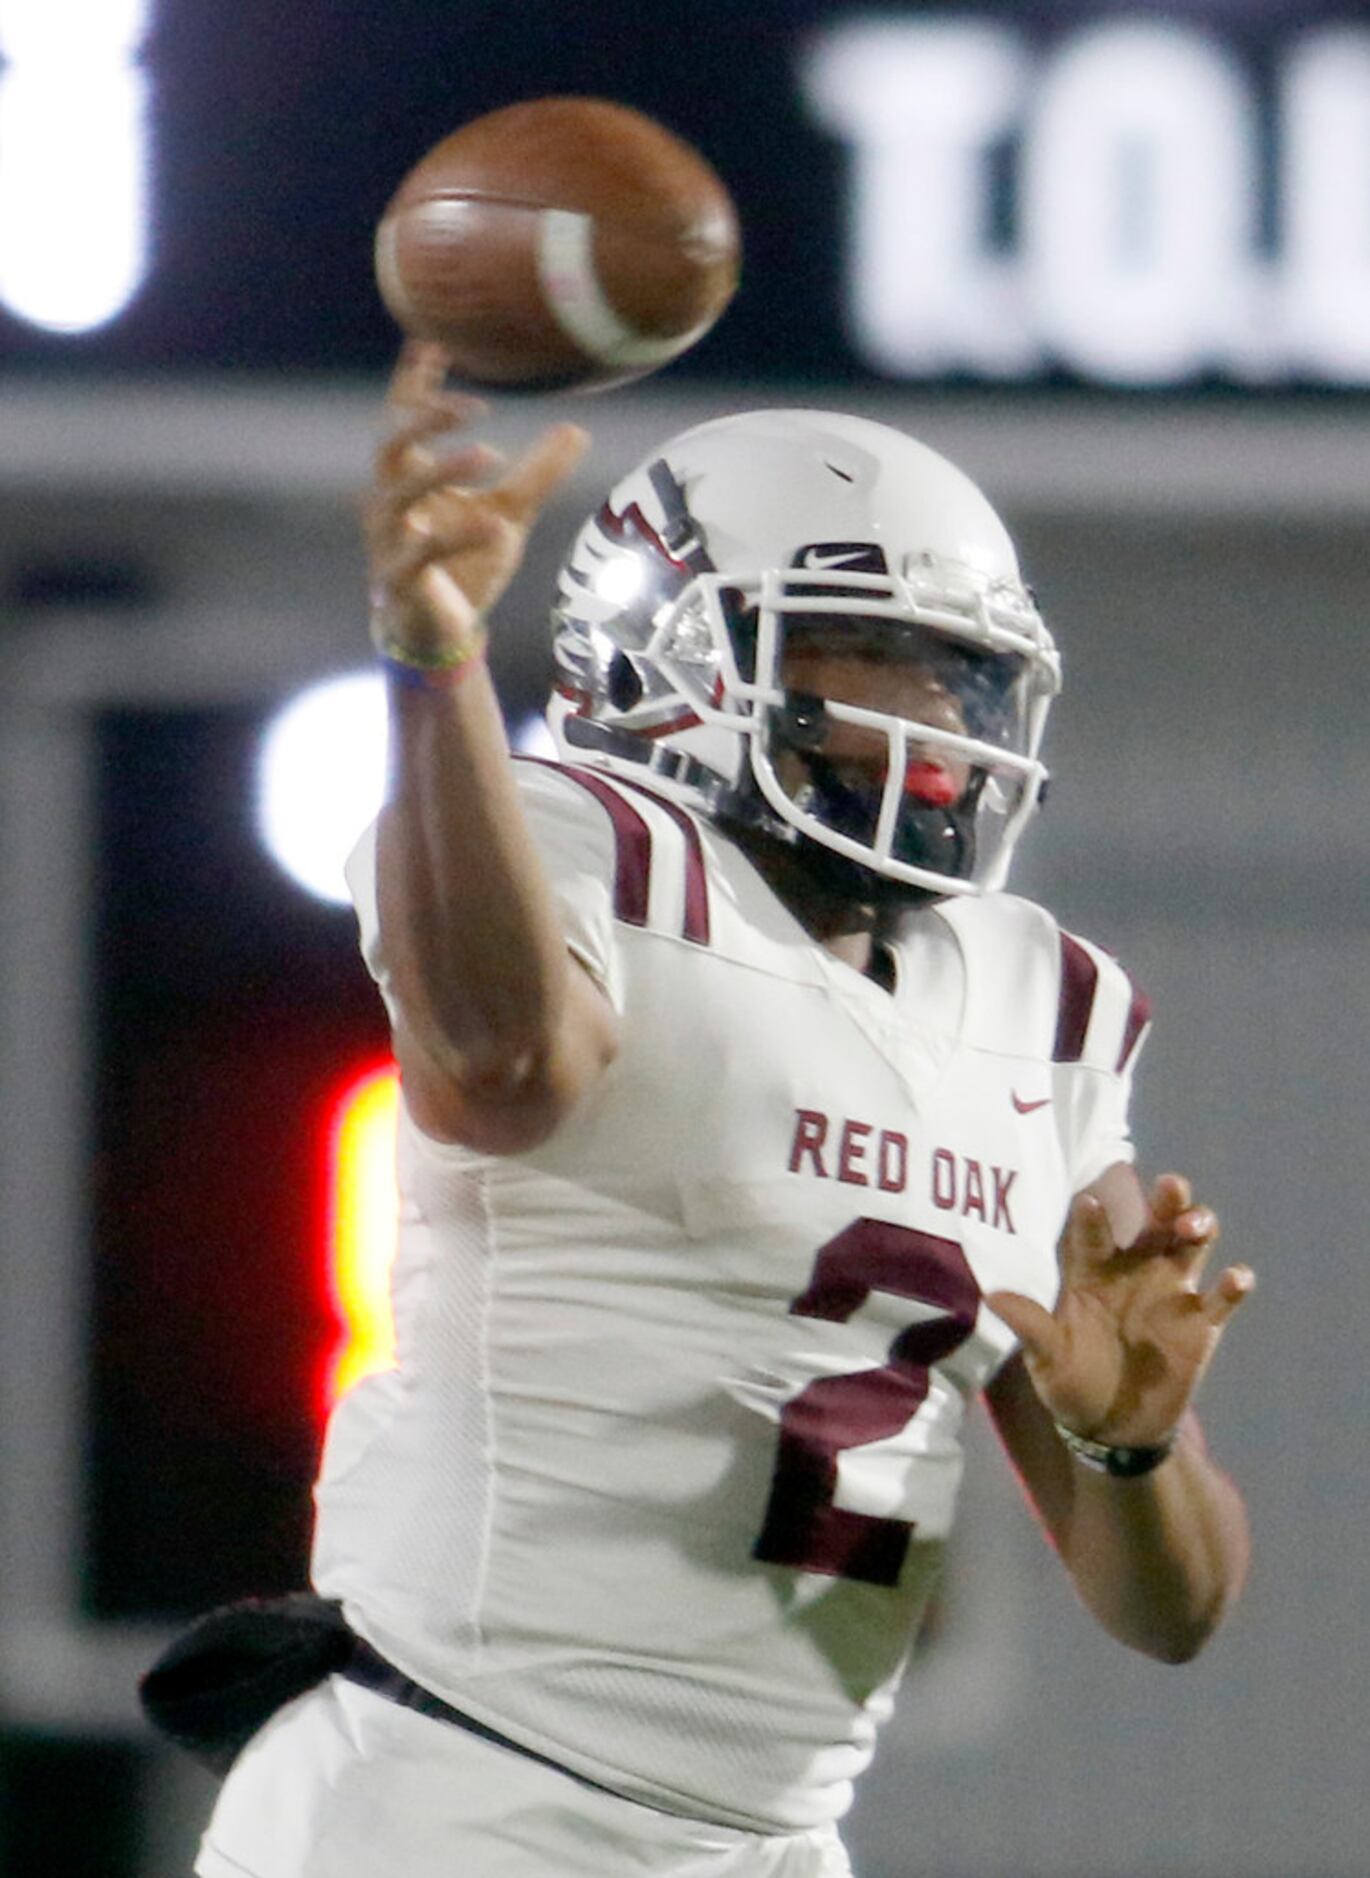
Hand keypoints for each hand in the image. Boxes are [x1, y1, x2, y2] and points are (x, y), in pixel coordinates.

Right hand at [365, 341, 588, 658]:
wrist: (445, 634)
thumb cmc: (466, 565)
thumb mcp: (510, 514)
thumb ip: (536, 474)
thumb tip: (577, 430)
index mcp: (411, 479)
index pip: (404, 420)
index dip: (413, 383)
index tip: (431, 343)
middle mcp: (390, 502)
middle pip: (391, 445)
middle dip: (424, 418)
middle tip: (473, 403)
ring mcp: (389, 541)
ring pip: (400, 494)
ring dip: (443, 468)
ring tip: (490, 453)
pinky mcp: (398, 580)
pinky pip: (422, 552)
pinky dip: (458, 534)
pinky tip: (493, 522)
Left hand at [986, 1173, 1254, 1447]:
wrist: (1112, 1428)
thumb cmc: (1071, 1382)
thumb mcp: (1047, 1358)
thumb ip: (1030, 1325)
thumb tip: (991, 1297)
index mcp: (1094, 1271)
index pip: (1094, 1234)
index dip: (1092, 1218)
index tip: (1088, 1201)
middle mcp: (1136, 1270)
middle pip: (1155, 1223)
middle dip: (1165, 1201)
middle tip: (1170, 1186)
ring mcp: (1172, 1292)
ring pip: (1192, 1245)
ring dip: (1199, 1225)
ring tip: (1194, 1225)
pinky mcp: (1202, 1323)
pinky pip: (1223, 1298)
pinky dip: (1234, 1284)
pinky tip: (1236, 1278)